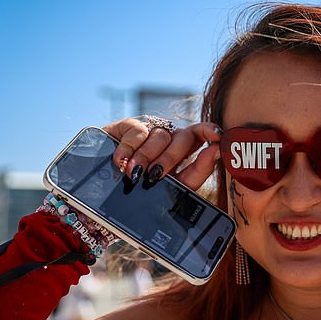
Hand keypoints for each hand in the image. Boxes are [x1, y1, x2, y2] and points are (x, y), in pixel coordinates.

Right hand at [103, 117, 222, 188]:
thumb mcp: (172, 188)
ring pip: (160, 135)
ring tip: (134, 175)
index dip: (210, 130)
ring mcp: (149, 130)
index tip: (217, 135)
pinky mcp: (128, 126)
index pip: (201, 134)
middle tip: (155, 176)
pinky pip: (138, 131)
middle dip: (170, 158)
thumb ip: (196, 173)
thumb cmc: (141, 192)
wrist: (102, 193)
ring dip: (147, 157)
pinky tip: (122, 163)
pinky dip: (130, 150)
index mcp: (182, 151)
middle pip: (183, 137)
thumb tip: (216, 151)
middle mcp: (168, 138)